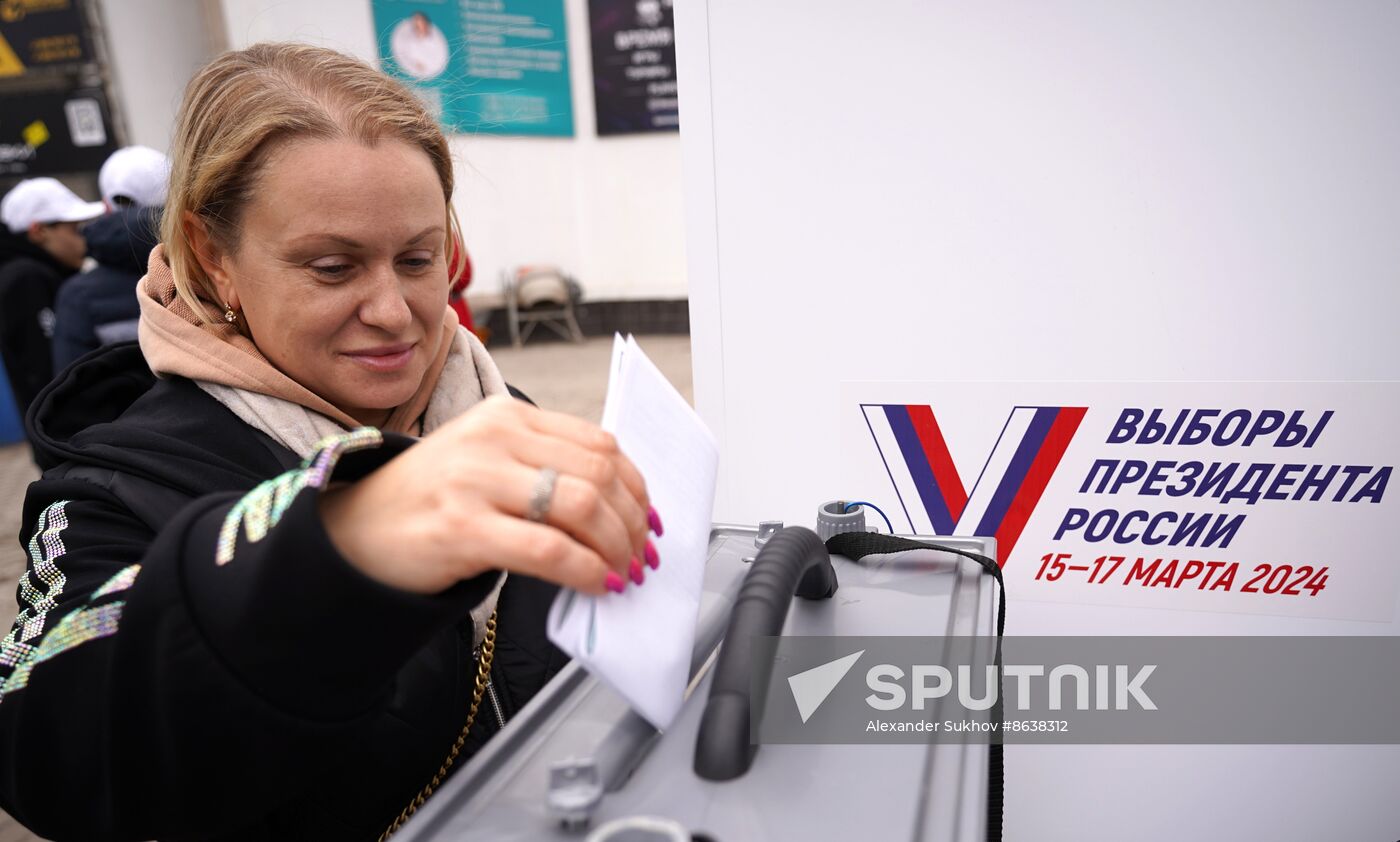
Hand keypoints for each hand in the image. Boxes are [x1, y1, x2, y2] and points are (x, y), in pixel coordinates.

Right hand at [319, 395, 658, 595]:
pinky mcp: (462, 527)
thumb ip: (544, 467)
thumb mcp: (488, 461)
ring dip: (616, 548)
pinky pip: (548, 549)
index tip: (648, 520)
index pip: (600, 443)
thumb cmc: (430, 501)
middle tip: (641, 556)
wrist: (352, 531)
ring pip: (581, 508)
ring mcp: (476, 480)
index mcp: (507, 415)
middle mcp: (494, 438)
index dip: (637, 487)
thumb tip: (618, 509)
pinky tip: (595, 584)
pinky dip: (585, 570)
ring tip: (622, 573)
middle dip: (632, 523)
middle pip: (599, 474)